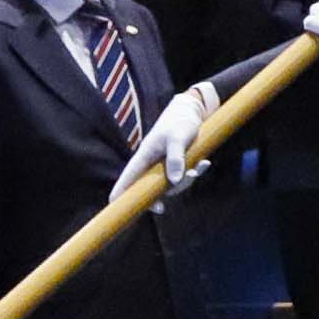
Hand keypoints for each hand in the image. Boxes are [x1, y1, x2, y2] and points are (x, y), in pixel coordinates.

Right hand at [122, 81, 219, 202]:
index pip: (127, 178)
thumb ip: (175, 158)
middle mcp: (152, 164)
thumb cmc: (180, 122)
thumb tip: (174, 181)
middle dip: (162, 196)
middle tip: (164, 204)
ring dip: (186, 181)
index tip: (114, 207)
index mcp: (144, 156)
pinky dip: (196, 172)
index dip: (119, 193)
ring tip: (199, 167)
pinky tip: (204, 163)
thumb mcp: (178, 137)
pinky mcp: (177, 164)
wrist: (191, 111)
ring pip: (171, 185)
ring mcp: (164, 165)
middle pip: (150, 188)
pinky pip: (184, 176)